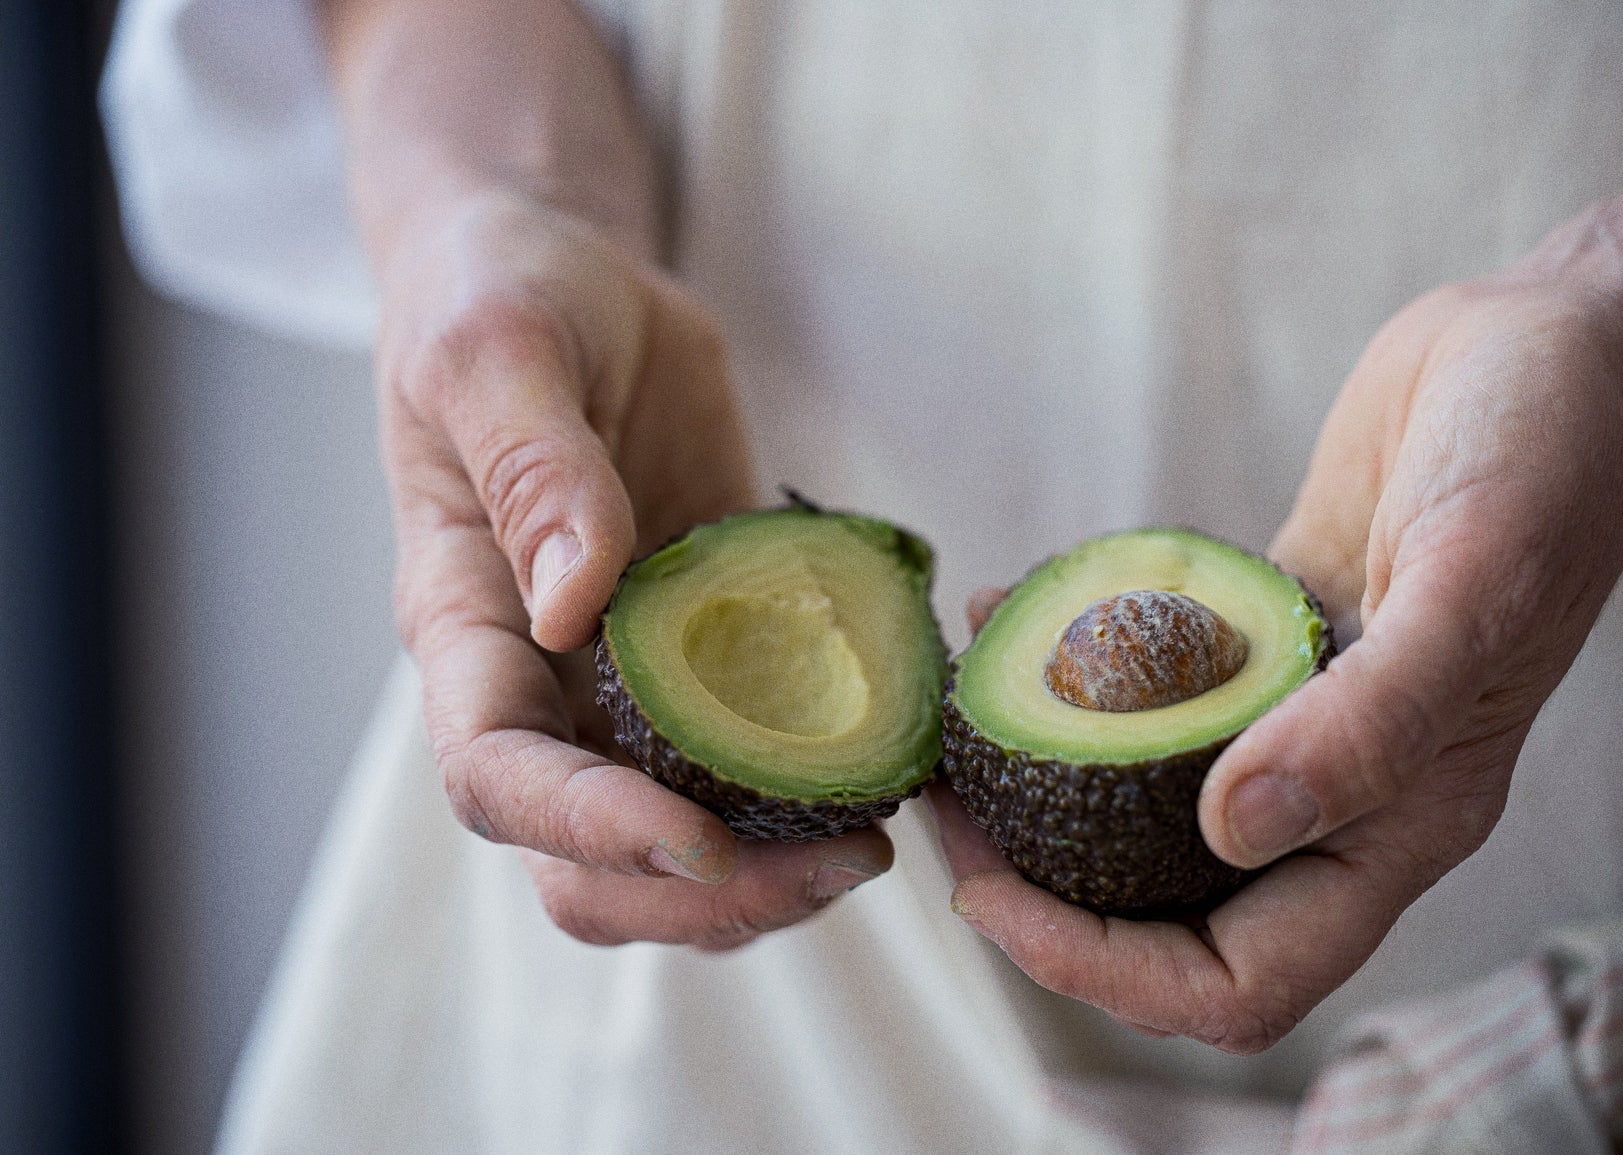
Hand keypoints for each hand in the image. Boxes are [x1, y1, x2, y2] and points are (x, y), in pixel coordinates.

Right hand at [377, 192, 891, 948]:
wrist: (565, 278)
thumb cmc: (505, 294)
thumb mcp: (505, 350)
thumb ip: (535, 470)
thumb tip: (570, 608)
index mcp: (465, 622)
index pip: (497, 775)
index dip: (587, 828)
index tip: (696, 839)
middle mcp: (540, 680)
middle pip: (582, 860)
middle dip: (699, 894)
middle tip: (838, 862)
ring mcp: (628, 677)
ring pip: (674, 841)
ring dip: (768, 873)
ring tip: (875, 839)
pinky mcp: (711, 652)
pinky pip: (755, 755)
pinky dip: (817, 788)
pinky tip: (898, 766)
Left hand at [934, 139, 1622, 1049]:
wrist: (1563, 346)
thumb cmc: (1550, 460)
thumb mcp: (1472, 588)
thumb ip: (1370, 723)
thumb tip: (1232, 831)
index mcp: (1403, 820)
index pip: (1241, 975)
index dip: (1106, 967)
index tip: (990, 892)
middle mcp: (1343, 788)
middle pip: (1170, 908)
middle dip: (1045, 887)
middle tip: (945, 805)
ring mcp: (1298, 711)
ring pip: (1147, 797)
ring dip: (1043, 772)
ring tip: (953, 710)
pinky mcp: (1265, 635)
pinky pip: (1150, 679)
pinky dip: (1074, 663)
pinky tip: (1009, 606)